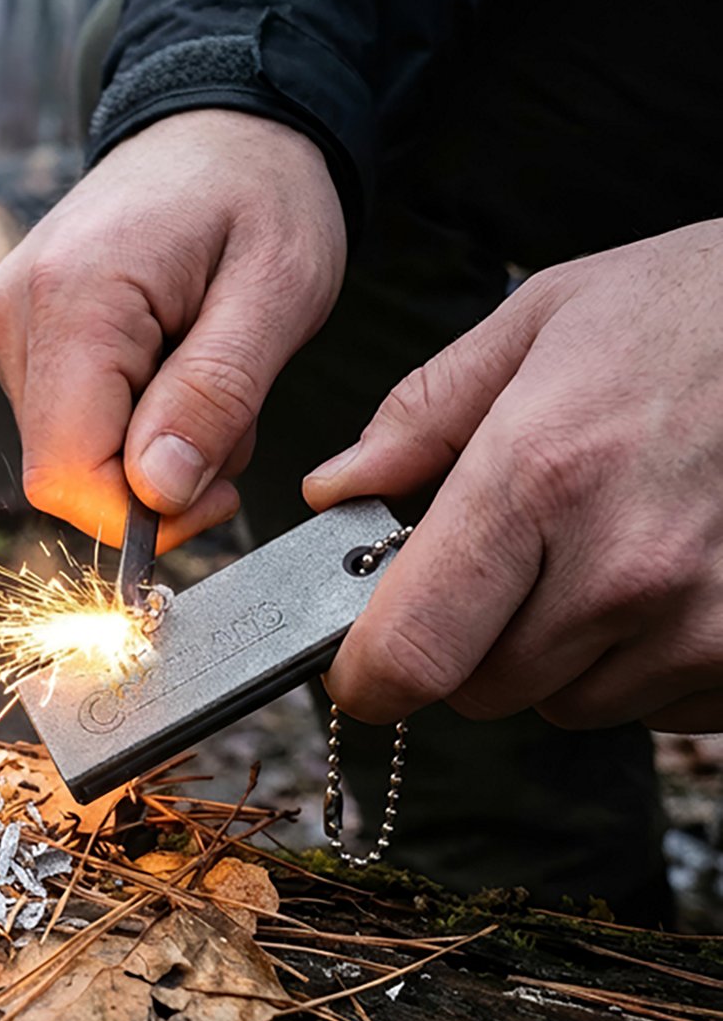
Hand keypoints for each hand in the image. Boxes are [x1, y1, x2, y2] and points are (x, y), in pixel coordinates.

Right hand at [0, 110, 346, 547]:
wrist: (222, 123)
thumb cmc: (261, 191)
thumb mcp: (277, 292)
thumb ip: (214, 396)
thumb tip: (156, 493)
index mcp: (74, 299)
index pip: (67, 472)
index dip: (141, 516)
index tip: (218, 494)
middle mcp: (15, 313)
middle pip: (64, 471)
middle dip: (156, 477)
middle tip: (229, 413)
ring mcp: (6, 323)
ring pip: (67, 453)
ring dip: (149, 448)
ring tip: (204, 373)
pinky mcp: (18, 333)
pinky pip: (66, 420)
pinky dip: (129, 421)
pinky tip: (172, 366)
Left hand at [306, 220, 722, 733]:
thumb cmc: (687, 312)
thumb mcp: (537, 323)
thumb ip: (419, 416)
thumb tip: (333, 492)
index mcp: (537, 479)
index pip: (413, 651)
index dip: (368, 675)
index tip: (359, 663)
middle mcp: (622, 570)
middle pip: (481, 690)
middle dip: (466, 645)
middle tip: (505, 566)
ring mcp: (703, 623)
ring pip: (567, 704)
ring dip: (558, 655)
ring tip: (604, 552)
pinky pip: (655, 708)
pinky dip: (641, 664)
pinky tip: (667, 579)